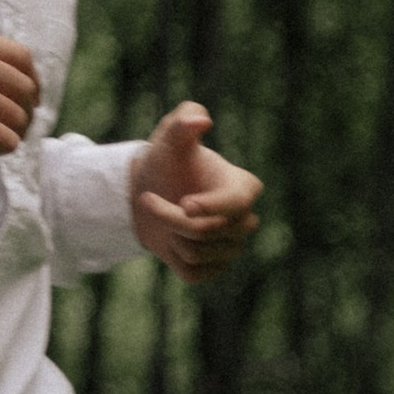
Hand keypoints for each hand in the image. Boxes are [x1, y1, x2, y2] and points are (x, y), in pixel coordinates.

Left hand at [132, 101, 262, 282]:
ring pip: (198, 253)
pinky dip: (173, 259)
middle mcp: (245, 219)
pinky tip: (171, 240)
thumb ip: (181, 123)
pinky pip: (193, 273)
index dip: (212, 207)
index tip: (185, 204)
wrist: (148, 195)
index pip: (237, 204)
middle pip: (210, 231)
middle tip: (148, 199)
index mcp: (243, 187)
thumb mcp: (168, 140)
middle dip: (172, 218)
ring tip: (165, 218)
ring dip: (170, 236)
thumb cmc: (165, 163)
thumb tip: (199, 119)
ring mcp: (232, 247)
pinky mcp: (215, 268)